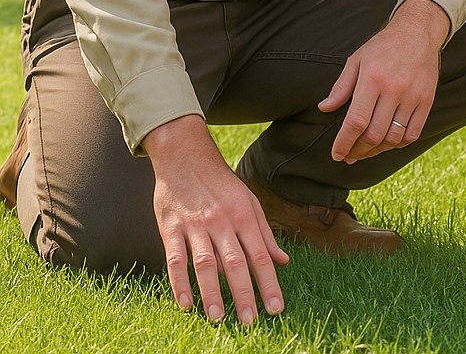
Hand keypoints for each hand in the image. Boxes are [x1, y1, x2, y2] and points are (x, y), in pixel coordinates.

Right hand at [145, 116, 288, 323]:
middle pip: (236, 262)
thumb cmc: (221, 183)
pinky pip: (176, 258)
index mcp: (244, 216)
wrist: (186, 156)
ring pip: (206, 263)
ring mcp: (195, 225)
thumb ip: (265, 234)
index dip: (269, 283)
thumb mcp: (249, 202)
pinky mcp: (170, 228)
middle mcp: (222, 221)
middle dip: (244, 294)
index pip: (260, 255)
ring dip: (212, 293)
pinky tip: (186, 303)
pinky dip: (180, 282)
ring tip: (219, 318)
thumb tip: (283, 261)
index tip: (276, 309)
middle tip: (251, 321)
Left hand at [319, 0, 448, 162]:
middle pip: (374, 134)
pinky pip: (413, 133)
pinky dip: (398, 144)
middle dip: (358, 150)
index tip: (337, 154)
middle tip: (349, 155)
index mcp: (372, 78)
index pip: (356, 120)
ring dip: (377, 150)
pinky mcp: (427, 100)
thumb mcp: (357, 60)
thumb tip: (324, 109)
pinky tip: (387, 142)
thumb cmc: (383, 46)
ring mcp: (413, 96)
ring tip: (366, 150)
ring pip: (394, 137)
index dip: (344, 142)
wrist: (418, 32)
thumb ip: (341, 86)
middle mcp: (394, 89)